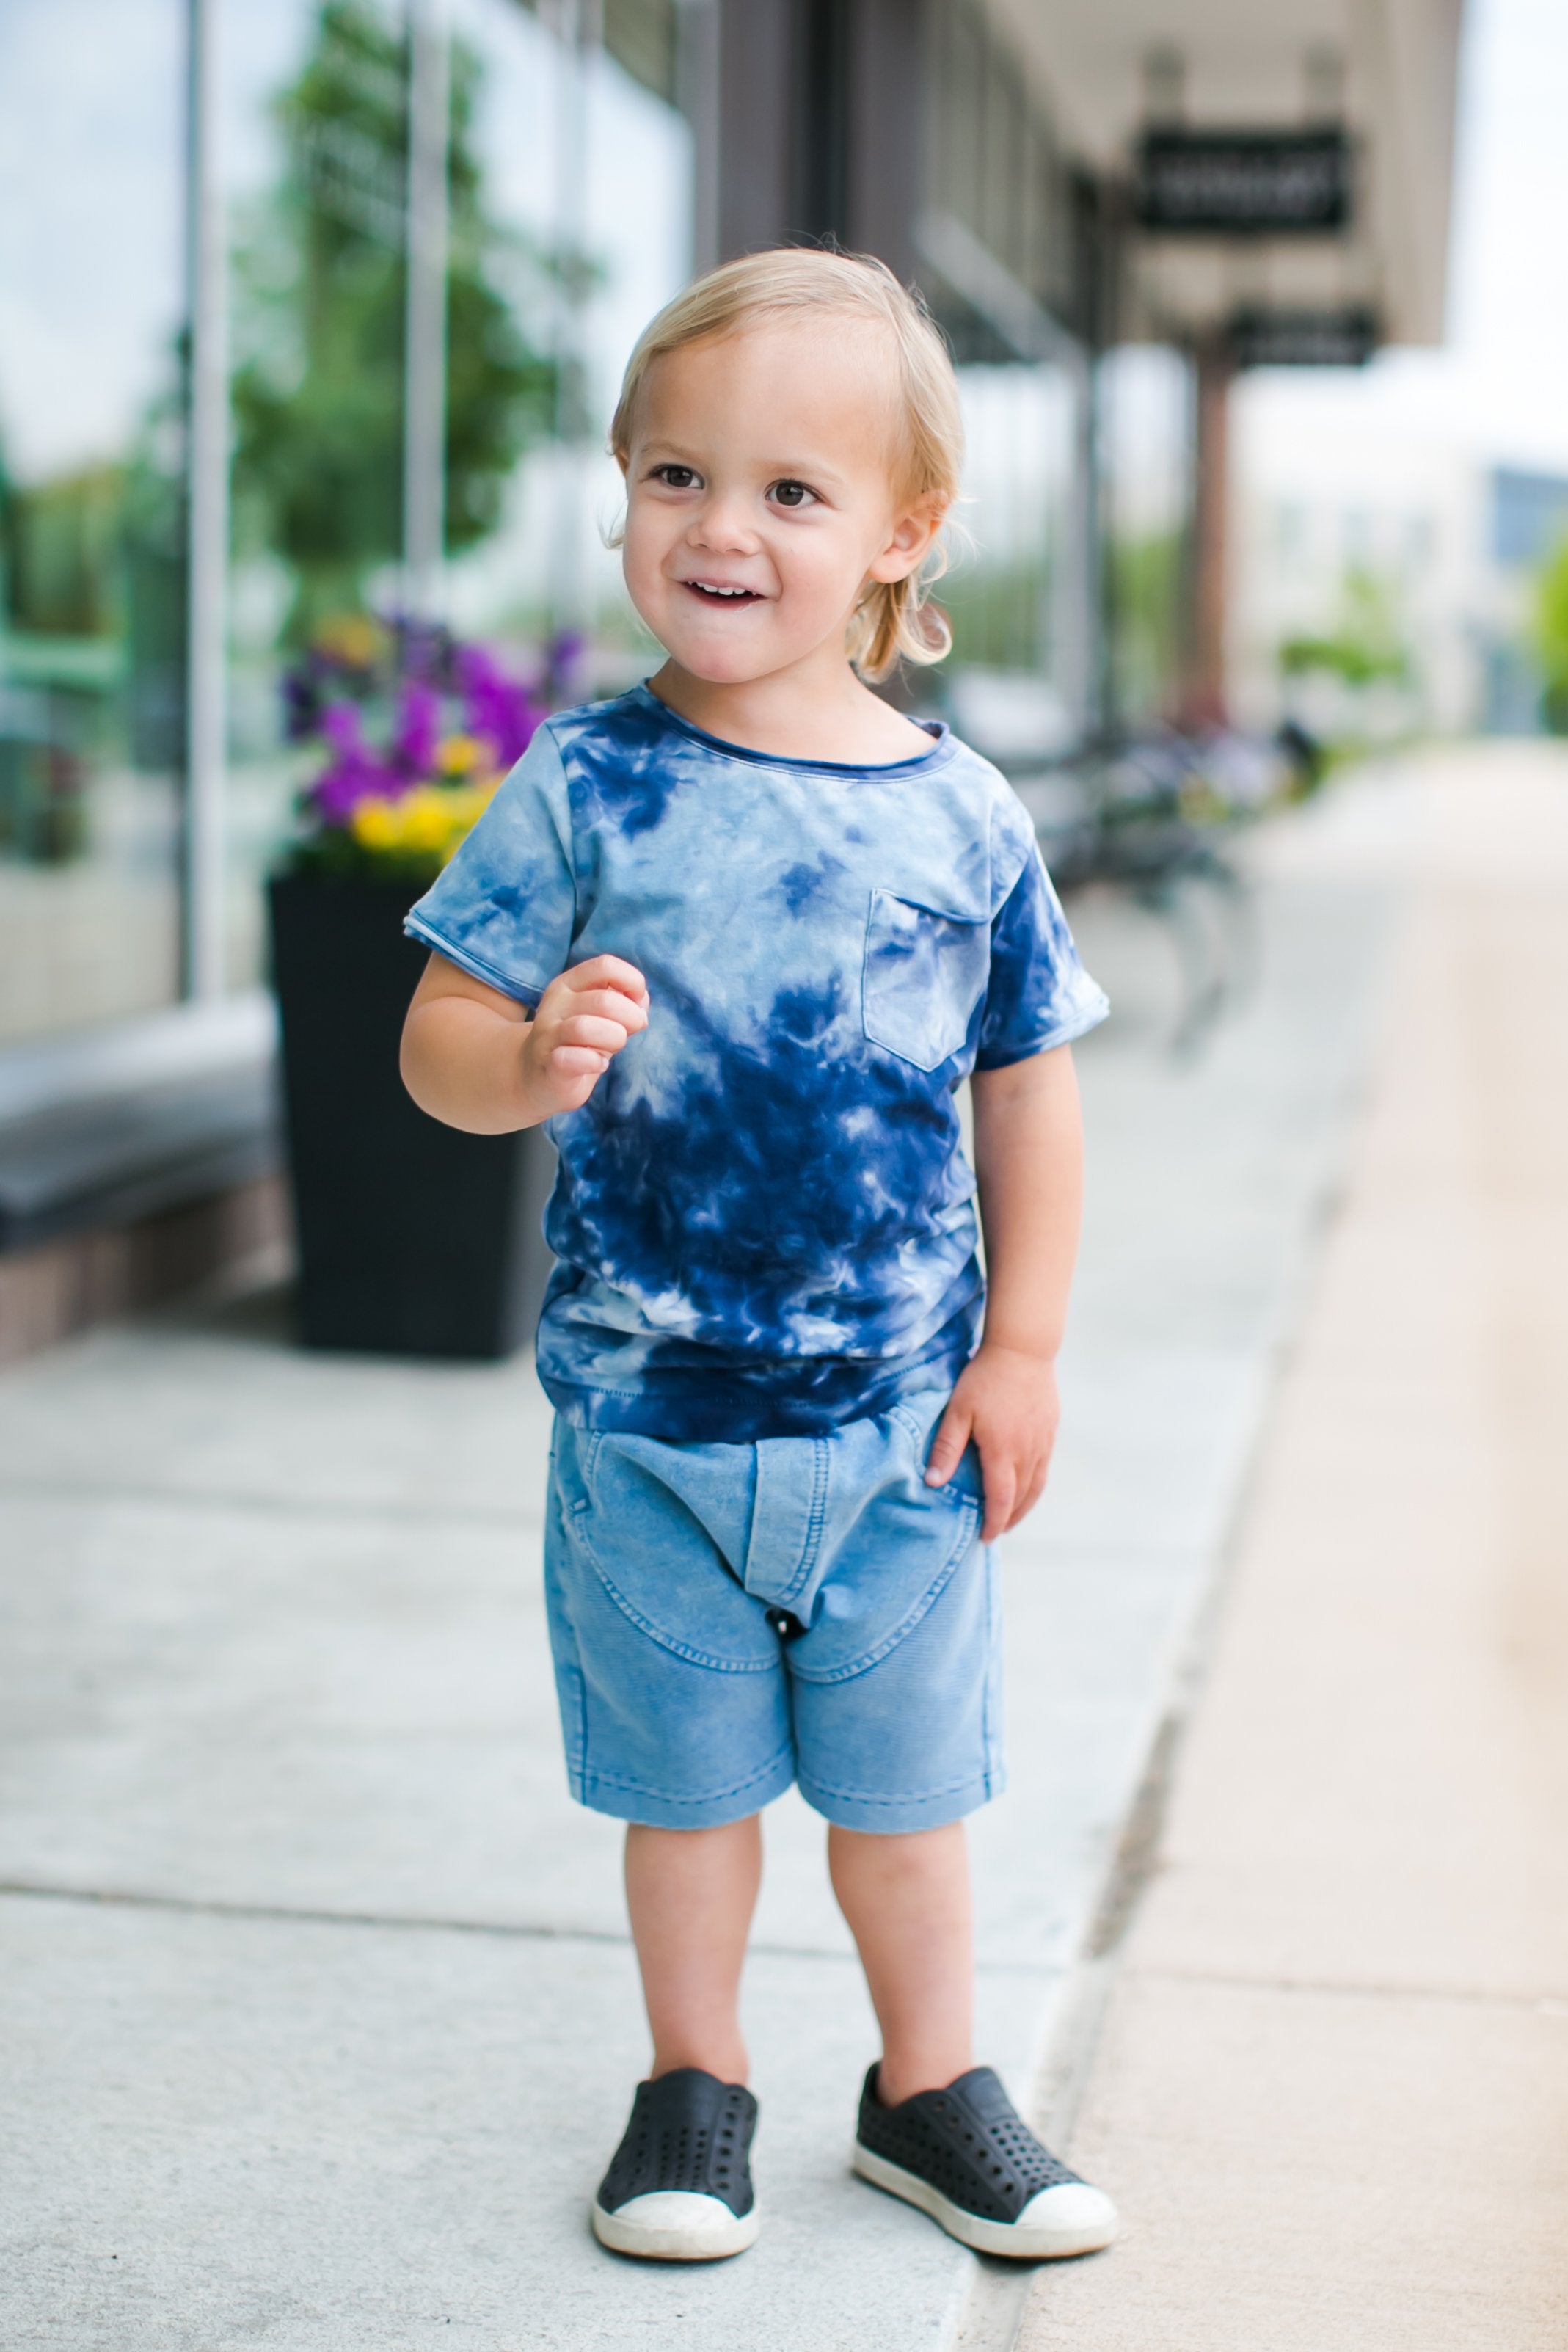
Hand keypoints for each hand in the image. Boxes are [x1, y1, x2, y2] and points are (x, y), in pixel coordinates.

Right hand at [519, 954, 648, 1116]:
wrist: (535, 1076)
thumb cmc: (578, 1042)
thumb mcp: (601, 1016)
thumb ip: (624, 1002)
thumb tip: (641, 1000)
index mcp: (569, 984)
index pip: (605, 966)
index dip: (632, 982)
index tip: (637, 1004)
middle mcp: (555, 1004)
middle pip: (604, 1000)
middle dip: (631, 1019)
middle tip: (628, 1033)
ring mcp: (548, 1034)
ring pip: (586, 1028)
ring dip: (613, 1039)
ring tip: (612, 1049)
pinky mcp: (548, 1064)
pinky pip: (573, 1059)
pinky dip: (595, 1063)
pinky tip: (599, 1065)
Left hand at [924, 1344, 1060, 1541]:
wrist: (1023, 1350)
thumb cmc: (984, 1378)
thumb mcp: (958, 1411)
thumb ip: (947, 1448)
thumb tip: (933, 1482)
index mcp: (1003, 1451)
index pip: (1001, 1499)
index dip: (994, 1522)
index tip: (986, 1538)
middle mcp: (1028, 1452)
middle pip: (1022, 1498)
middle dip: (1009, 1519)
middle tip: (996, 1532)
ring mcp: (1043, 1442)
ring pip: (1037, 1485)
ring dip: (1025, 1506)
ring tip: (1011, 1517)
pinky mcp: (1050, 1431)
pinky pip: (1045, 1467)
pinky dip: (1035, 1485)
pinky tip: (1025, 1485)